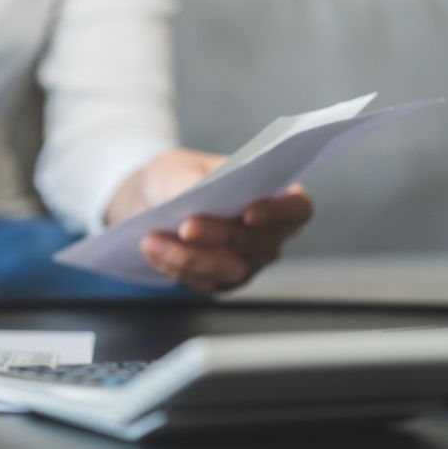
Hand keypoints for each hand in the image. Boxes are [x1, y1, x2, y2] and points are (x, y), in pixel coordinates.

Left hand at [106, 148, 313, 291]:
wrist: (150, 201)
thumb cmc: (177, 177)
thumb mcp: (179, 167)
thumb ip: (189, 179)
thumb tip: (194, 193)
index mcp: (275, 194)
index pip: (297, 209)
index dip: (279, 214)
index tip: (249, 212)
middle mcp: (270, 234)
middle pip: (260, 244)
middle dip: (221, 236)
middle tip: (186, 226)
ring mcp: (249, 261)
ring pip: (231, 269)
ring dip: (190, 257)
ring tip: (152, 239)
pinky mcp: (221, 280)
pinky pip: (204, 282)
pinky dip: (176, 268)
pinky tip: (152, 251)